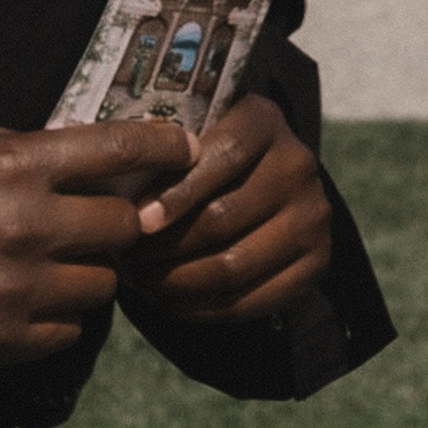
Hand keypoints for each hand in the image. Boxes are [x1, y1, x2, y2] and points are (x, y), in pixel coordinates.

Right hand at [0, 119, 191, 360]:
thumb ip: (28, 147)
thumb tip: (90, 155)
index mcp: (14, 164)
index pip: (117, 150)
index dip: (162, 147)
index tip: (184, 148)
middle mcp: (26, 225)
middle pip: (123, 226)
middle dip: (119, 221)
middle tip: (100, 219)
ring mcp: (18, 287)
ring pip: (104, 284)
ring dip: (92, 272)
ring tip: (59, 262)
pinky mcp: (5, 337)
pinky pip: (70, 329)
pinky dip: (61, 313)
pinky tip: (35, 297)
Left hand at [120, 94, 332, 326]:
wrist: (265, 181)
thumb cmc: (203, 157)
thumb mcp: (189, 134)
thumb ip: (160, 150)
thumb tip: (109, 189)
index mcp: (264, 119)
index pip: (223, 156)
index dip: (177, 193)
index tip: (138, 221)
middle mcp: (297, 164)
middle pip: (223, 218)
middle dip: (165, 247)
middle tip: (126, 260)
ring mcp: (313, 216)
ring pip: (233, 265)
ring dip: (177, 282)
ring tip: (142, 281)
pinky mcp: (317, 261)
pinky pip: (251, 301)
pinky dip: (202, 308)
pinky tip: (171, 300)